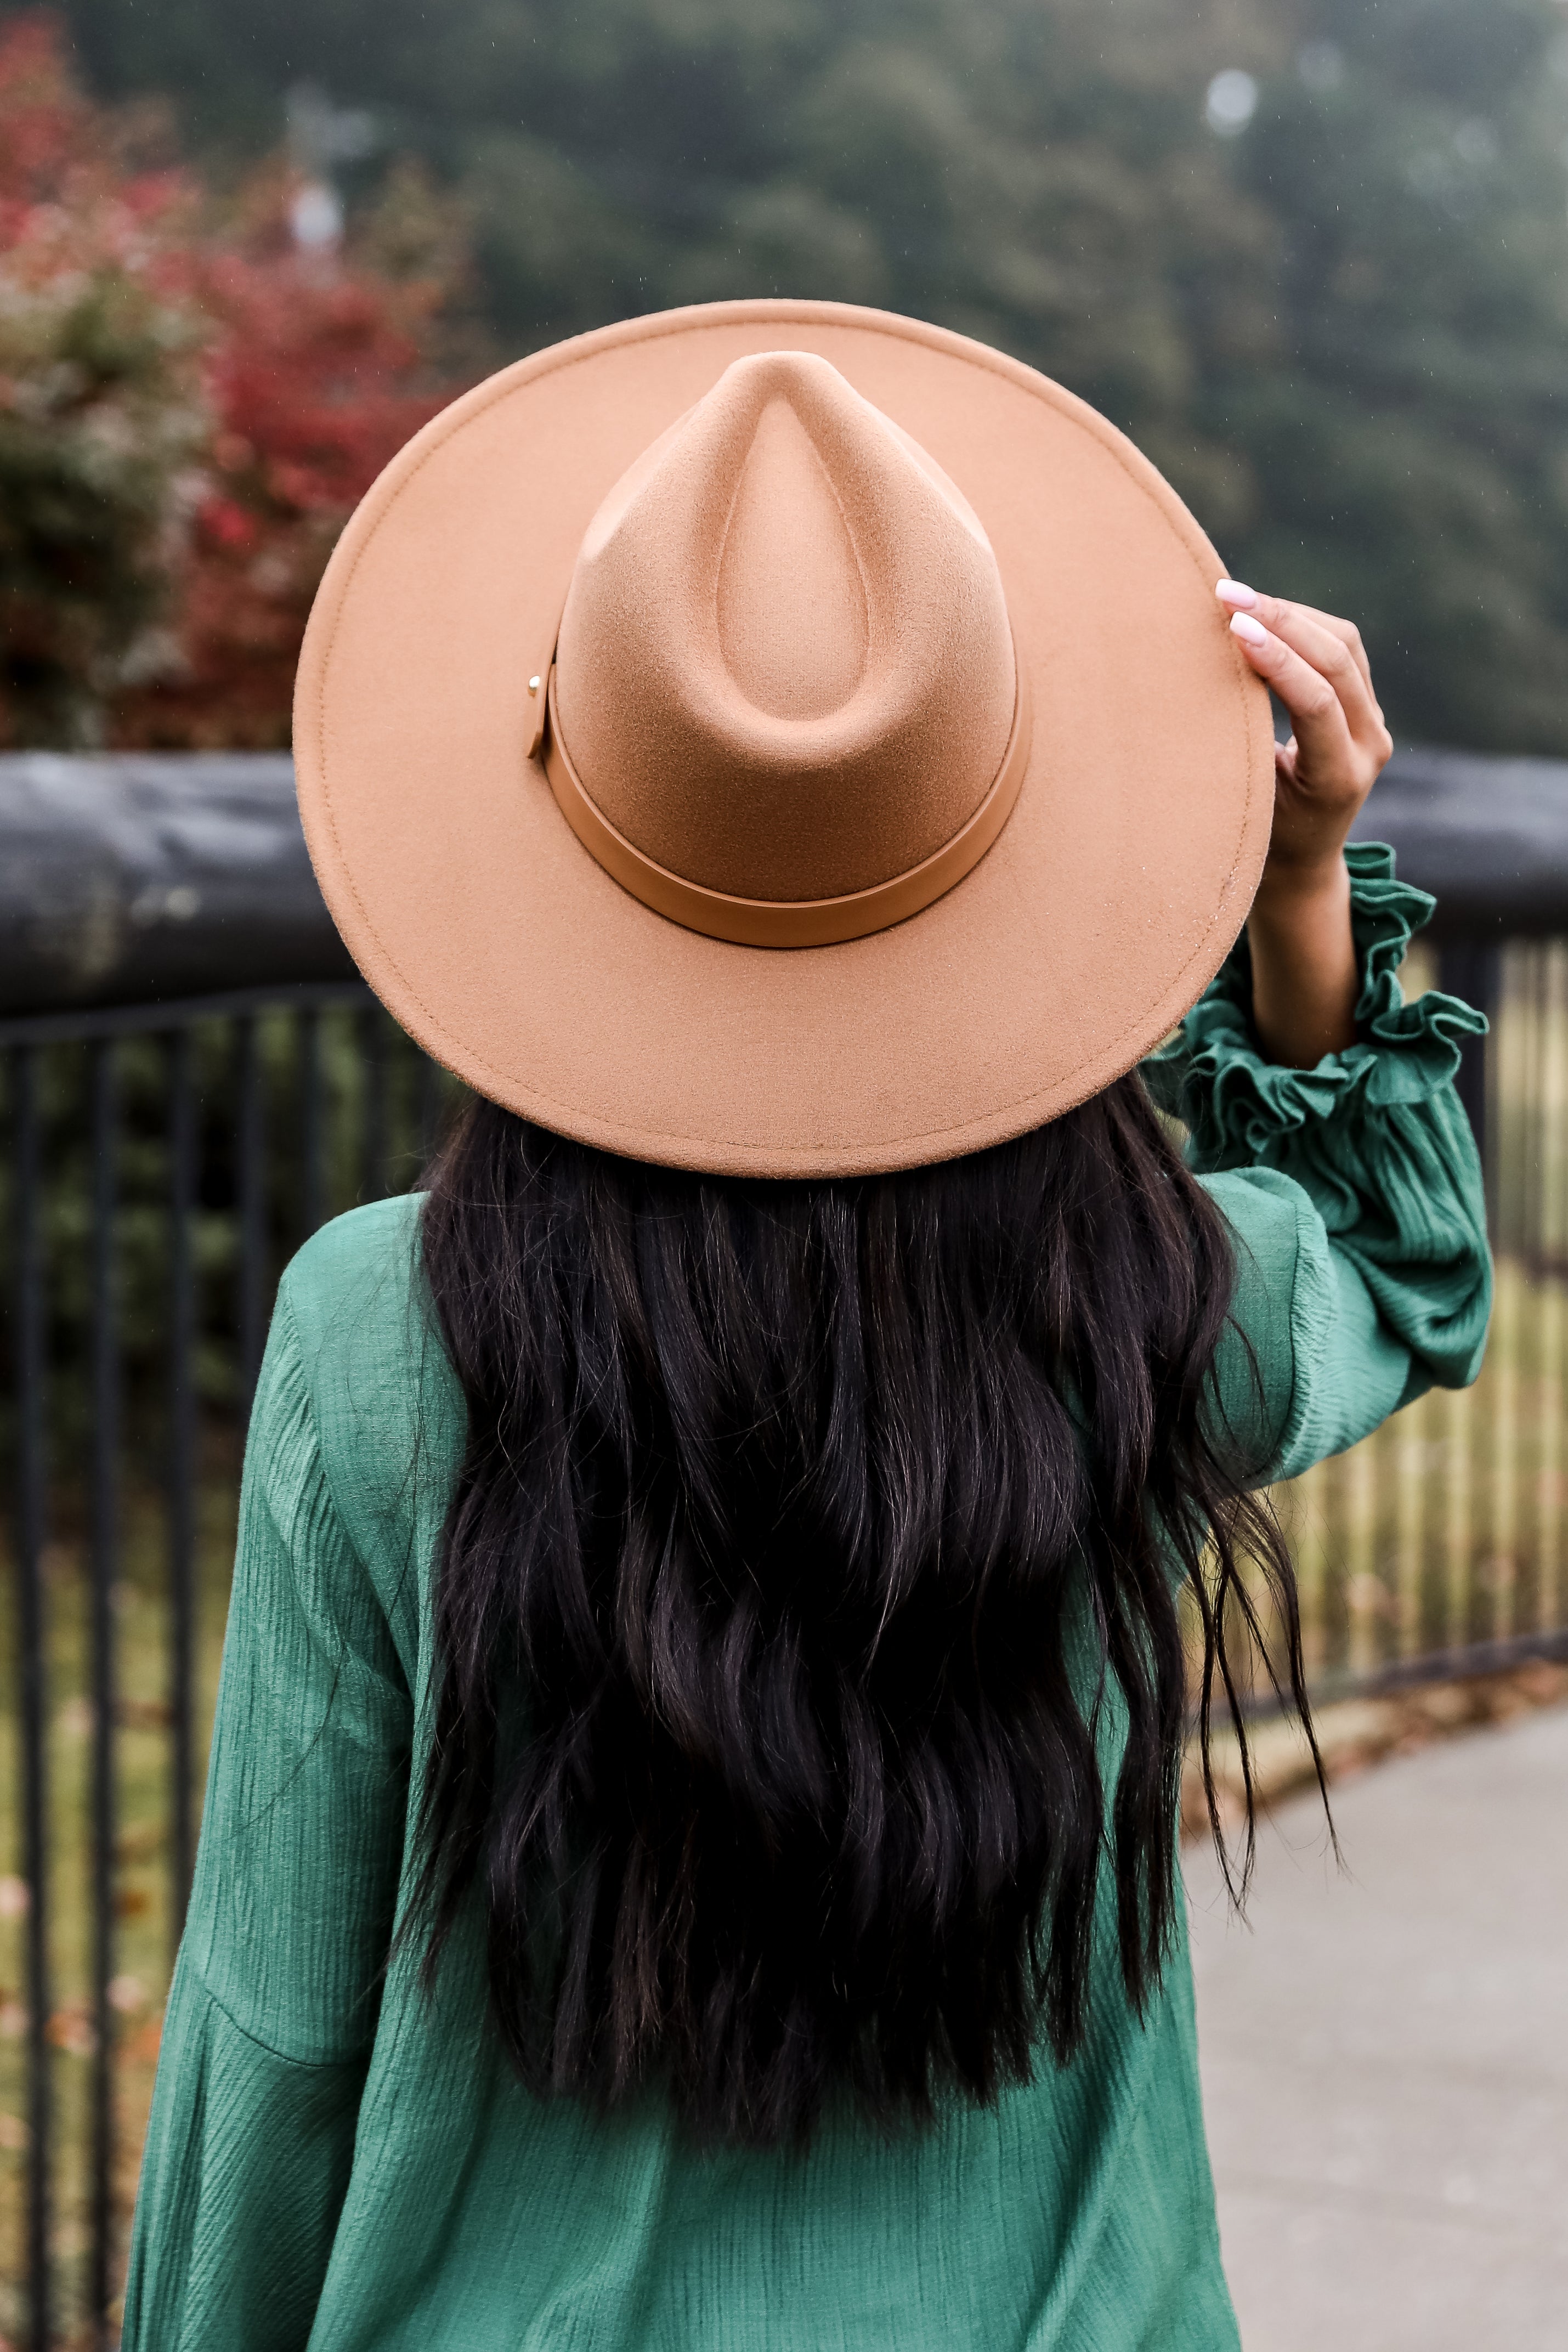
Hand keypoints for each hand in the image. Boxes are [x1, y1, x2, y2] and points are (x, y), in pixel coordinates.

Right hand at [1216, 580, 1393, 1067]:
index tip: (1233, 625)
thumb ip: (1239, 749)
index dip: (1278, 659)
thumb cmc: (1258, 840)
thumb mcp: (1244, 802)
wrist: (1302, 863)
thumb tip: (1196, 680)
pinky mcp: (1365, 706)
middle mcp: (1368, 747)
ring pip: (1344, 644)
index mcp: (1338, 778)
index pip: (1317, 702)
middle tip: (1227, 593)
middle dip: (1282, 618)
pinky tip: (1261, 612)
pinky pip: (1342, 648)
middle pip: (1337, 660)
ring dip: (1291, 613)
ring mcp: (1373, 724)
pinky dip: (1302, 623)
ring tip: (1236, 596)